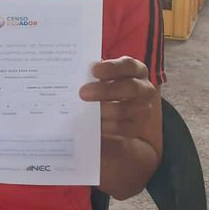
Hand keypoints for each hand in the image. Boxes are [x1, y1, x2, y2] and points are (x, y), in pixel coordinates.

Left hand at [79, 57, 161, 199]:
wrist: (121, 145)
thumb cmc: (97, 108)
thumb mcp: (95, 92)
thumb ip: (89, 84)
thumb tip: (63, 80)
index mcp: (133, 72)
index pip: (129, 65)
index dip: (113, 67)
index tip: (94, 70)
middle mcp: (143, 90)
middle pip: (131, 88)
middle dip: (106, 91)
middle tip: (82, 95)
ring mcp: (144, 112)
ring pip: (131, 111)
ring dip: (108, 114)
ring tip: (90, 117)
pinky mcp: (140, 133)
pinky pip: (129, 132)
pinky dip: (113, 132)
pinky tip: (98, 132)